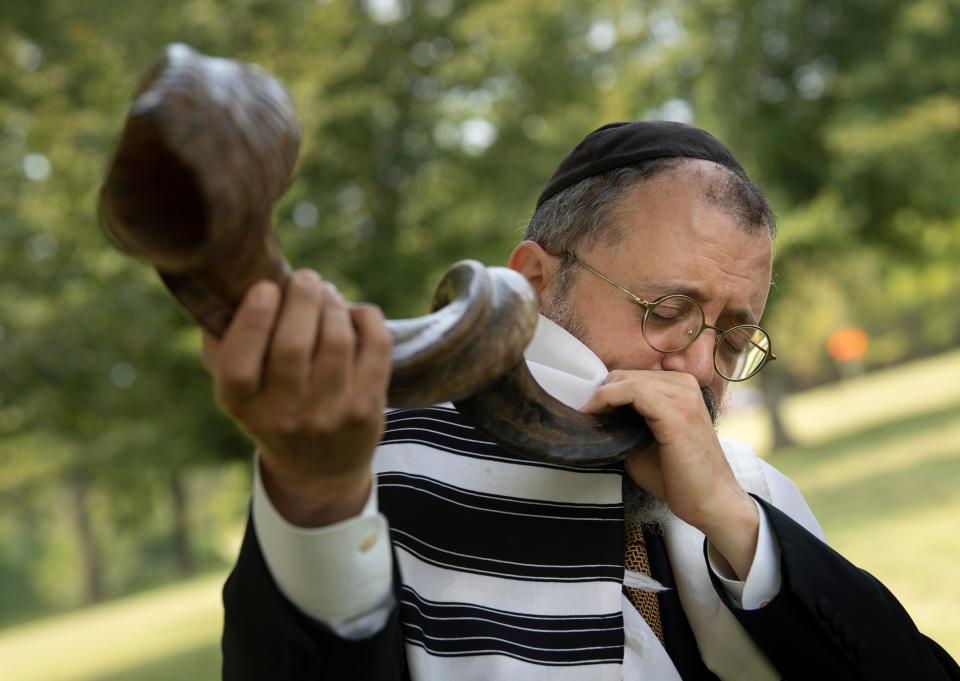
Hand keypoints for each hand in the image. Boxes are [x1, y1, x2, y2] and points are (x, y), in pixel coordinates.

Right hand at [201, 269, 392, 526]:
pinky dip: (367, 318)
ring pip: (336, 341)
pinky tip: (355, 314)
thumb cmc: (271, 407)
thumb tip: (226, 288)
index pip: (238, 365)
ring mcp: (329, 414)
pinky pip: (376, 347)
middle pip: (293, 345)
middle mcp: (283, 414)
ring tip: (327, 294)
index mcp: (241, 404)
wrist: (317, 468)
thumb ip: (222, 342)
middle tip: (306, 279)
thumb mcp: (238, 388)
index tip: (265, 287)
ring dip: (333, 304)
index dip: (252, 321)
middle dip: (302, 297)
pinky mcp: (367, 409)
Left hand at [582, 370, 758, 577]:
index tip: (588, 413)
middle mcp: (684, 384)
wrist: (710, 502)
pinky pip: (632, 391)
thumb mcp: (643, 442)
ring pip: (626, 380)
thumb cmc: (679, 477)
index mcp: (680, 388)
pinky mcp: (676, 410)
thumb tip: (597, 414)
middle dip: (602, 395)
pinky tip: (595, 416)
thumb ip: (626, 422)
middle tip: (586, 418)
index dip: (606, 393)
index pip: (632, 377)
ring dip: (602, 398)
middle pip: (626, 375)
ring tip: (588, 419)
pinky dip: (607, 401)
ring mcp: (682, 394)